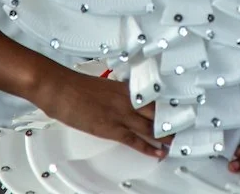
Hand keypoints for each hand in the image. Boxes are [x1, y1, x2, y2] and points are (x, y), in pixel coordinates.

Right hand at [35, 68, 165, 158]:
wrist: (60, 88)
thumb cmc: (74, 86)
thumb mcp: (100, 87)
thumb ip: (113, 94)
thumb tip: (117, 101)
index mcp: (124, 88)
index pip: (152, 98)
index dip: (165, 108)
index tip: (174, 112)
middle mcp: (127, 100)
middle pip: (156, 113)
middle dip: (169, 123)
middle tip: (179, 129)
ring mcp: (120, 114)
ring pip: (150, 127)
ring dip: (164, 137)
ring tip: (173, 143)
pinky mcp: (111, 128)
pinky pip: (135, 140)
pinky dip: (149, 148)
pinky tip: (157, 152)